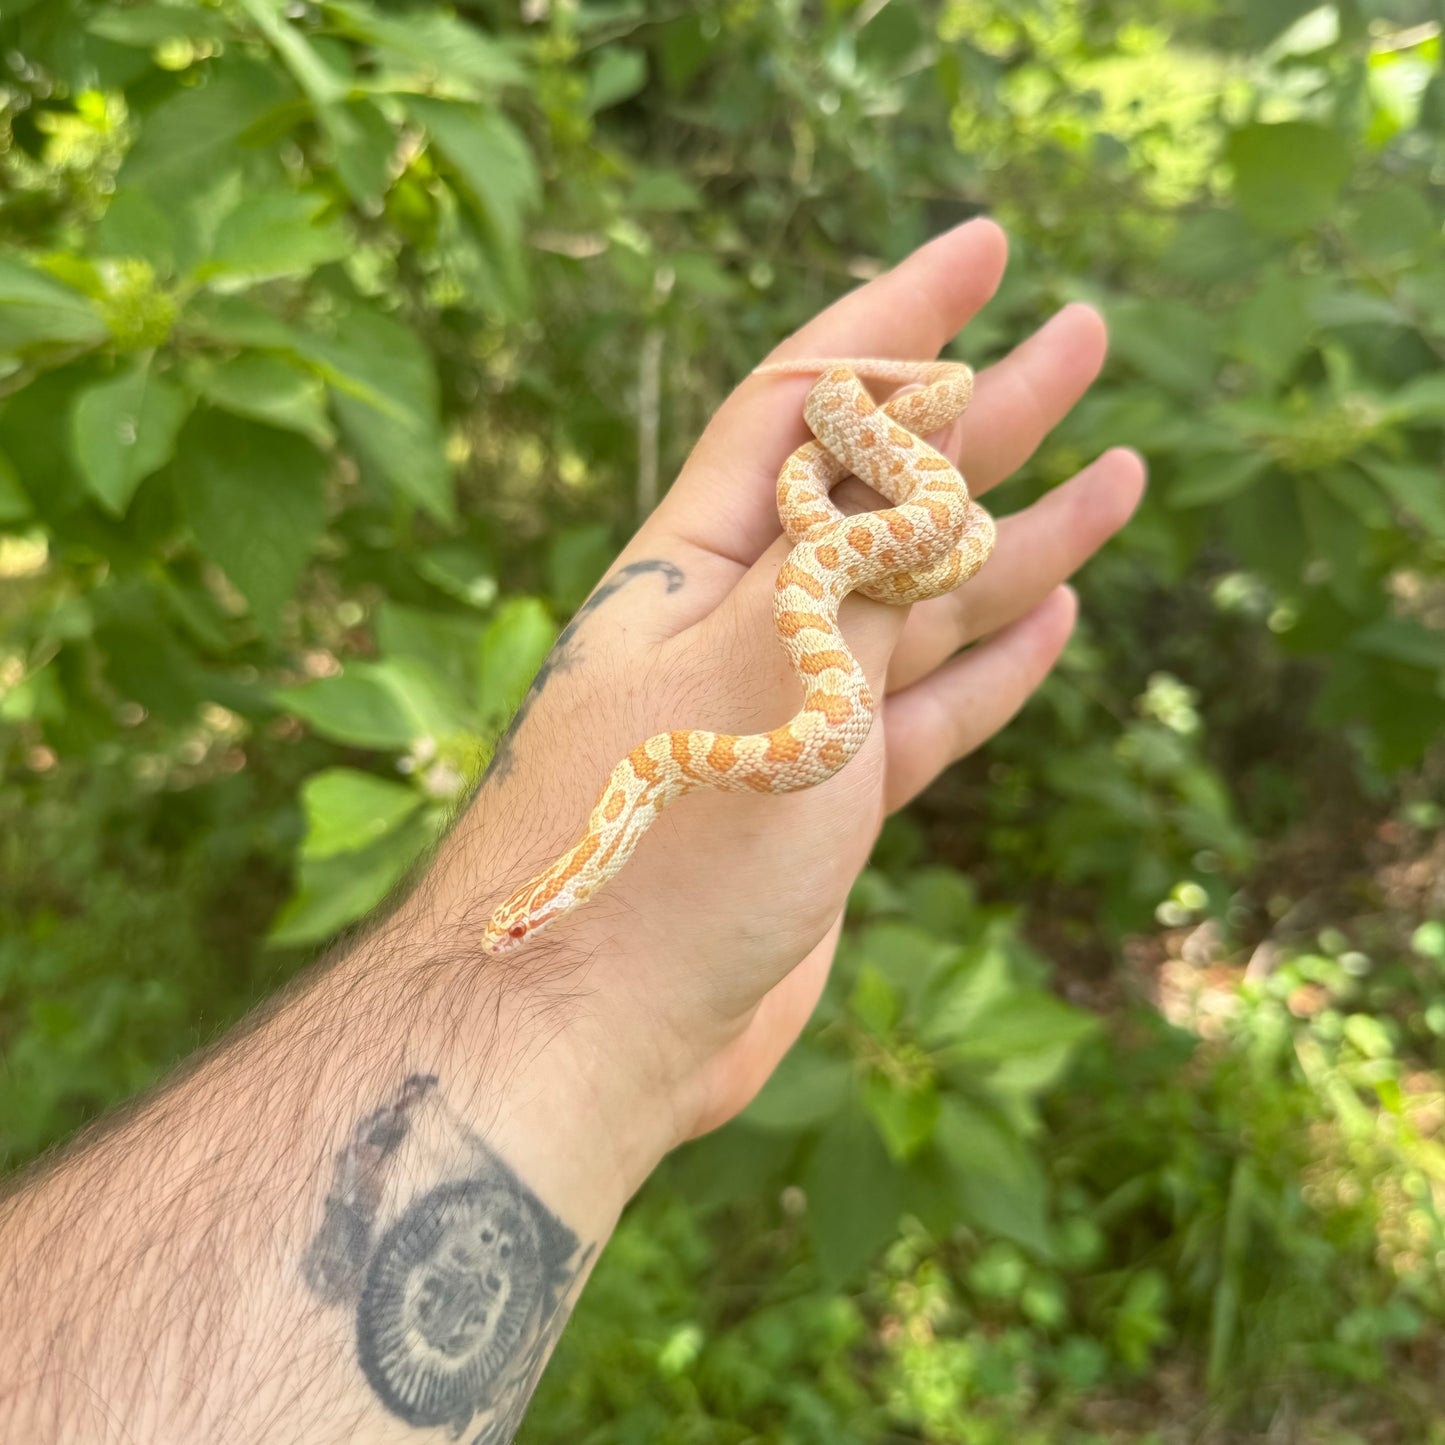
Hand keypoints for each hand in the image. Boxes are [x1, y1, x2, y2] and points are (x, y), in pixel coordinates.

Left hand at [456, 219, 1143, 1164]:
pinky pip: (924, 716)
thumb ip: (846, 561)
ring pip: (921, 609)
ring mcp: (789, 722)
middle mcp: (741, 628)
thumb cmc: (655, 841)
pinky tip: (1054, 609)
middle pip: (882, 499)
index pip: (805, 405)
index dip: (895, 321)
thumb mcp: (763, 664)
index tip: (983, 250)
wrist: (589, 1034)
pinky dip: (990, 665)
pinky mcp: (824, 809)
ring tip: (1121, 469)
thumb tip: (914, 454)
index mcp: (694, 565)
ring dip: (1018, 540)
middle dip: (985, 416)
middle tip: (1085, 334)